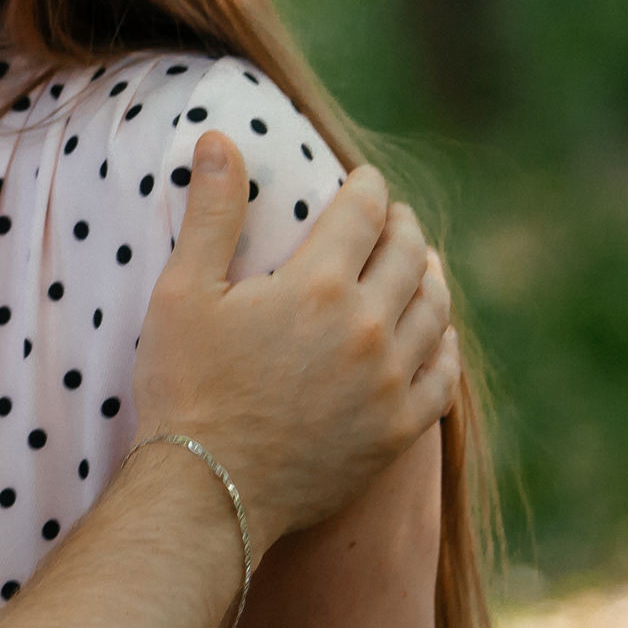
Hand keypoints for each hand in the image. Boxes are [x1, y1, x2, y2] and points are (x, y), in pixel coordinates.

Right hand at [131, 131, 454, 551]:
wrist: (208, 490)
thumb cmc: (185, 388)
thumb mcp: (182, 293)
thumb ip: (213, 213)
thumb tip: (222, 137)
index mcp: (318, 284)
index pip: (365, 212)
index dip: (367, 187)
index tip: (364, 179)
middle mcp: (369, 326)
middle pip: (410, 254)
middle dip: (402, 225)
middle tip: (392, 217)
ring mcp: (391, 381)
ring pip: (434, 308)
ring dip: (431, 275)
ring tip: (421, 263)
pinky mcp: (399, 427)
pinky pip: (444, 373)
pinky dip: (444, 342)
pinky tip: (434, 333)